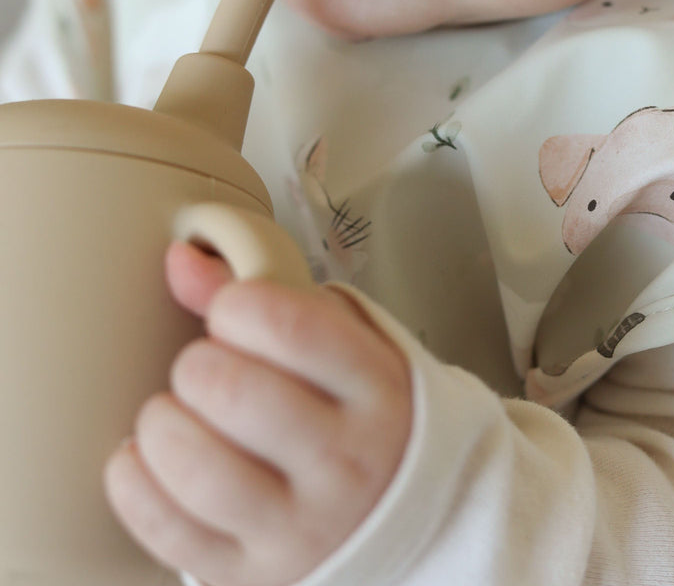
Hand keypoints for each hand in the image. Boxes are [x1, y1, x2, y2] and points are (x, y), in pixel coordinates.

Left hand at [104, 241, 411, 585]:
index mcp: (374, 387)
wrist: (395, 505)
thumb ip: (267, 295)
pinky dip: (135, 485)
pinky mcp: (255, 573)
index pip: (291, 327)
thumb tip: (181, 261)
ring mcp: (302, 525)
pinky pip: (170, 535)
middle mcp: (346, 459)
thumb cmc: (358, 409)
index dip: (237, 305)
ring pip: (198, 470)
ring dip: (160, 425)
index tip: (232, 311)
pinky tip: (144, 457)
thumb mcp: (342, 341)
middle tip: (204, 368)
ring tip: (172, 413)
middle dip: (196, 366)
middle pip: (235, 393)